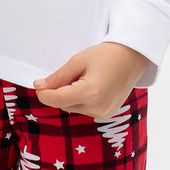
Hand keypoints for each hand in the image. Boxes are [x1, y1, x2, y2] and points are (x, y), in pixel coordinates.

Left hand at [32, 42, 150, 118]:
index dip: (44, 93)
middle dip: (60, 91)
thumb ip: (58, 77)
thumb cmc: (106, 54)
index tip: (38, 84)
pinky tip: (91, 85)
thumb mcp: (78, 61)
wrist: (132, 57)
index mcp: (90, 93)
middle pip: (64, 104)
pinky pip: (85, 109)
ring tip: (85, 77)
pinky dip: (82, 99)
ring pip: (73, 107)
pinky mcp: (107, 114)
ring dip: (71, 95)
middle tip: (71, 73)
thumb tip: (39, 87)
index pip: (57, 100)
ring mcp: (104, 113)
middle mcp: (98, 108)